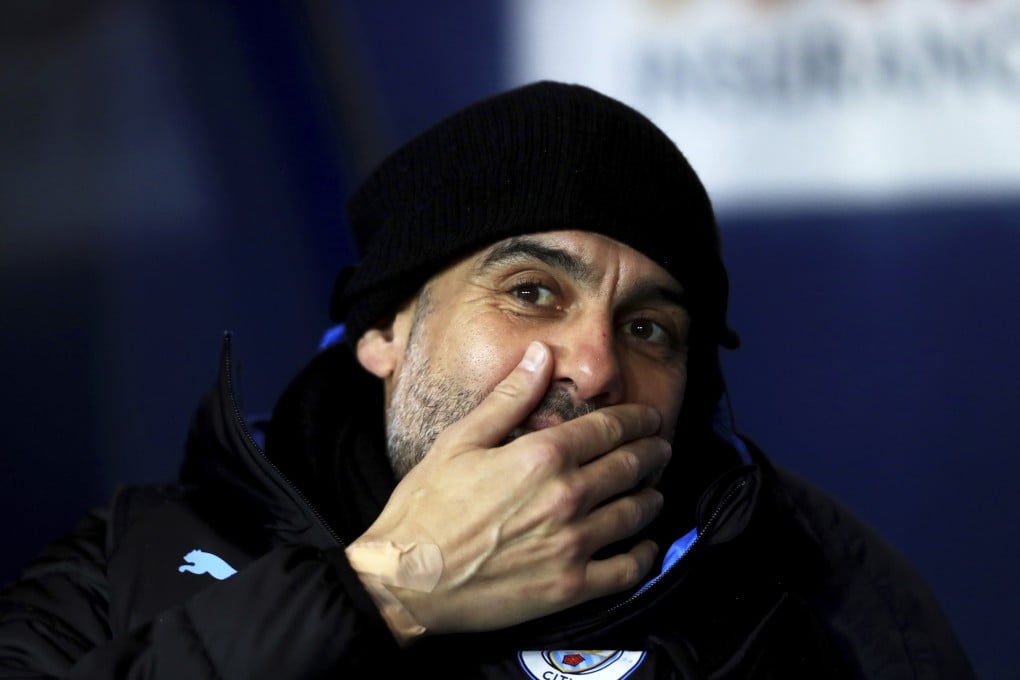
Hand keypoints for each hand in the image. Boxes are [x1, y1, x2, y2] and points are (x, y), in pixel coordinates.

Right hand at [348, 341, 670, 639]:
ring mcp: (572, 545)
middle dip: (652, 452)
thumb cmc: (426, 507)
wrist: (405, 580)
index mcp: (541, 455)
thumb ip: (510, 397)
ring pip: (635, 514)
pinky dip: (644, 555)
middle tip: (661, 448)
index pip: (609, 428)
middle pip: (630, 467)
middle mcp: (567, 497)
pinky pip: (628, 570)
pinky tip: (644, 546)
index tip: (651, 416)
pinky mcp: (570, 588)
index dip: (637, 419)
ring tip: (653, 491)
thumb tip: (542, 355)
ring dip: (651, 497)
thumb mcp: (460, 441)